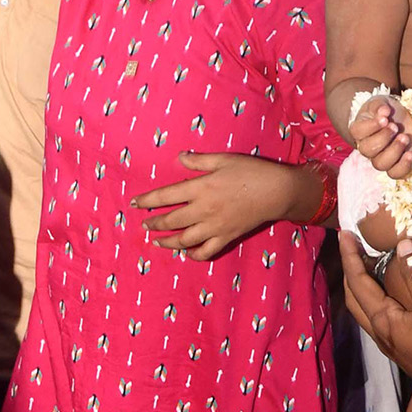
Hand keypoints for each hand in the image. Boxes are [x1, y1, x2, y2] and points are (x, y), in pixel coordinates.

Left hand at [131, 152, 294, 259]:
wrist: (277, 191)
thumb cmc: (251, 171)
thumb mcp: (224, 159)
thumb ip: (199, 160)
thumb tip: (179, 157)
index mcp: (201, 188)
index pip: (166, 196)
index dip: (147, 200)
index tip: (134, 203)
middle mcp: (203, 210)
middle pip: (171, 220)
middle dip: (154, 223)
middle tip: (145, 224)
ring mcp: (214, 227)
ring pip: (184, 240)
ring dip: (167, 242)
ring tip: (157, 241)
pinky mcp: (226, 237)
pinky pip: (206, 251)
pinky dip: (193, 255)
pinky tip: (186, 252)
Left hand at [340, 232, 411, 408]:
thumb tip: (402, 245)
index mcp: (384, 322)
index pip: (358, 283)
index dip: (350, 257)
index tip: (344, 234)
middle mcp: (383, 335)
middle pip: (355, 299)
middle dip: (352, 271)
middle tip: (353, 248)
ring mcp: (394, 346)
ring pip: (368, 311)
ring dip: (364, 287)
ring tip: (372, 266)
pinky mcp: (407, 351)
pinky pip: (383, 319)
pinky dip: (380, 300)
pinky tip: (396, 295)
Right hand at [349, 95, 411, 177]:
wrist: (397, 119)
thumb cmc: (386, 110)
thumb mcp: (381, 103)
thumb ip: (380, 105)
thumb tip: (384, 111)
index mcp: (359, 130)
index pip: (358, 132)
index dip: (372, 126)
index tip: (385, 118)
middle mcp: (366, 147)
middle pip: (368, 150)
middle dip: (384, 138)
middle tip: (395, 126)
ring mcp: (380, 158)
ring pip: (380, 164)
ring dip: (394, 151)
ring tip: (405, 137)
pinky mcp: (395, 164)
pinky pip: (395, 173)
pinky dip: (403, 166)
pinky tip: (411, 154)